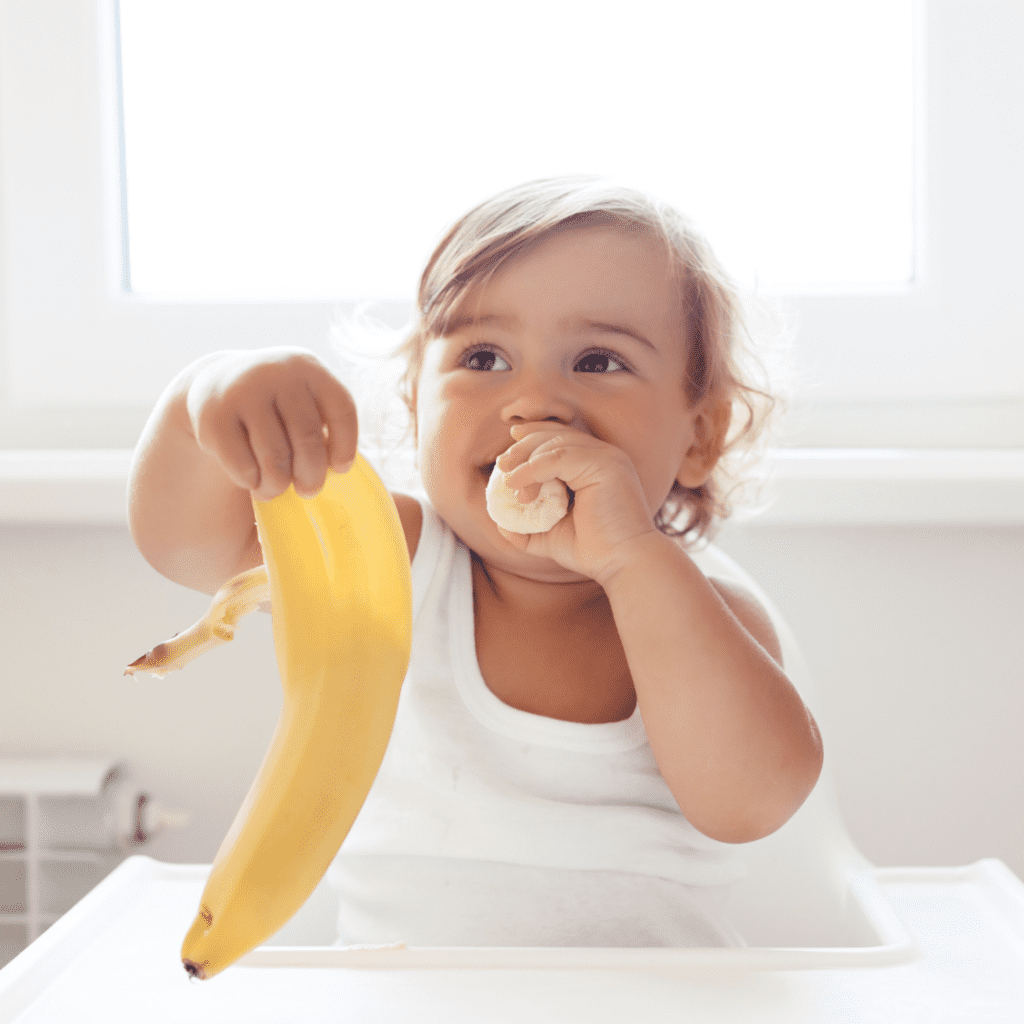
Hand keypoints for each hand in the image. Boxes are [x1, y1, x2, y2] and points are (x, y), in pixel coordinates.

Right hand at [186, 348, 357, 499]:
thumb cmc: (279, 408)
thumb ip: (338, 437)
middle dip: (312, 475)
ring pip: (275, 456)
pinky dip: (251, 482)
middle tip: (309, 491)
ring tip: (276, 489)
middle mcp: (278, 372)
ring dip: (278, 484)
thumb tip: (402, 502)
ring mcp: (243, 391)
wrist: (218, 383)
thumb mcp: (308, 404)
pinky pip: (243, 466)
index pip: (342, 409)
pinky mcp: (213, 416)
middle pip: (308, 438)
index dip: (346, 445)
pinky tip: (253, 480)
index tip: (340, 469)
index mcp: (310, 368)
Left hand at [495, 423, 658, 583]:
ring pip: (556, 443)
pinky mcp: (605, 465)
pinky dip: (533, 467)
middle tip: (502, 465)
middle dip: (524, 446)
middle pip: (556, 435)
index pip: (562, 438)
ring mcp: (607, 458)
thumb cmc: (593, 552)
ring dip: (526, 460)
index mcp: (596, 465)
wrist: (623, 564)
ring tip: (510, 483)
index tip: (509, 444)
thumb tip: (501, 524)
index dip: (534, 435)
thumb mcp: (552, 536)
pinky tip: (517, 483)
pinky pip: (559, 456)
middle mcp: (604, 456)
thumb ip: (528, 528)